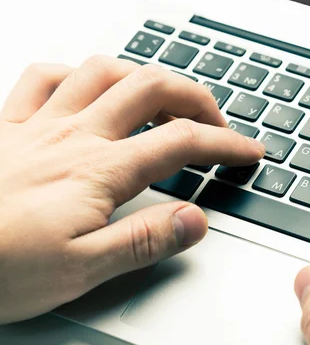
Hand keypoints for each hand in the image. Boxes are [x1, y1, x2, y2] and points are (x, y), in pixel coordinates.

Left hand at [0, 56, 264, 323]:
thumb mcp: (80, 272)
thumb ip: (145, 242)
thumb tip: (196, 220)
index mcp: (99, 172)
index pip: (181, 143)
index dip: (226, 145)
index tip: (249, 151)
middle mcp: (73, 137)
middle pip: (151, 89)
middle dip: (196, 97)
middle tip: (216, 119)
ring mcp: (38, 125)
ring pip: (103, 72)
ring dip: (145, 76)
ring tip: (165, 97)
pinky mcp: (7, 126)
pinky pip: (44, 77)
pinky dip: (76, 74)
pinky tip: (87, 88)